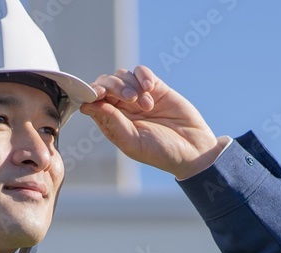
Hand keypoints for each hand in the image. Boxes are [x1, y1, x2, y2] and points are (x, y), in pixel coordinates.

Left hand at [80, 66, 227, 179]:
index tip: (97, 94)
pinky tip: (150, 89)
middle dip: (113, 87)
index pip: (93, 100)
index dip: (91, 93)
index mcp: (112, 122)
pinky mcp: (156, 87)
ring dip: (130, 85)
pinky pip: (141, 72)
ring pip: (122, 75)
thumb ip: (111, 122)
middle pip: (106, 84)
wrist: (193, 149)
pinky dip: (143, 76)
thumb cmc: (161, 152)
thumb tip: (87, 106)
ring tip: (147, 105)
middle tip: (129, 99)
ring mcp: (138, 96)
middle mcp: (122, 108)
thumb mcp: (133, 141)